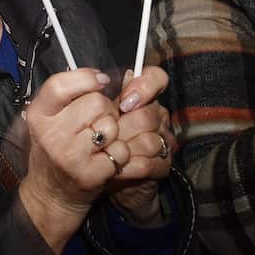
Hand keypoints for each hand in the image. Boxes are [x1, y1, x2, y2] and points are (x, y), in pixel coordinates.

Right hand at [18, 69, 124, 250]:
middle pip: (96, 102)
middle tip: (99, 122)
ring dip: (114, 133)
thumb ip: (68, 96)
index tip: (102, 81)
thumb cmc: (55, 150)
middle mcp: (49, 134)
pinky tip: (106, 158)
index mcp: (38, 115)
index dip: (86, 78)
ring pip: (111, 126)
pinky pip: (121, 150)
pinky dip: (121, 154)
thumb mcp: (48, 120)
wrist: (51, 194)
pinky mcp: (88, 175)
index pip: (59, 84)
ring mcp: (68, 156)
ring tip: (102, 142)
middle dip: (106, 109)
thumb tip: (103, 77)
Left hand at [108, 67, 175, 224]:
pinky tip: (114, 169)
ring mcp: (163, 141)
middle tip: (103, 138)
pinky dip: (127, 168)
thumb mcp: (91, 115)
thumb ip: (95, 96)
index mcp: (142, 97)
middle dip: (121, 129)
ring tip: (105, 155)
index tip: (124, 102)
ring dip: (123, 150)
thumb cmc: (95, 141)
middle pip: (147, 115)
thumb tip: (97, 79)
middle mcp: (157, 116)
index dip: (144, 86)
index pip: (156, 77)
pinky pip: (148, 164)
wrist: (100, 177)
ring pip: (149, 141)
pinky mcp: (163, 166)